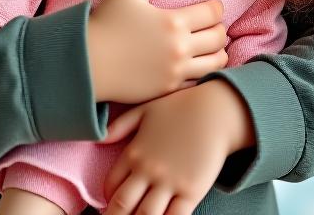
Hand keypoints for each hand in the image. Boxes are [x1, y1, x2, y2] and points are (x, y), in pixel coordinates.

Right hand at [87, 0, 227, 104]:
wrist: (86, 61)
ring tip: (208, 45)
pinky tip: (195, 64)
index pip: (213, 13)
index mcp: (173, 22)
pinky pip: (199, 82)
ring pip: (216, 63)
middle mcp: (180, 49)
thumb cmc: (106, 22)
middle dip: (220, 28)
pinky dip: (204, 72)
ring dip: (217, 52)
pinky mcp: (168, 90)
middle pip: (219, 38)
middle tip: (211, 24)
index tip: (212, 5)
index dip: (217, 7)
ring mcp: (175, 72)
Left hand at [101, 81, 255, 214]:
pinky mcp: (191, 191)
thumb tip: (99, 140)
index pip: (111, 186)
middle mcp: (148, 170)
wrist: (214, 111)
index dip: (107, 200)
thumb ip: (120, 125)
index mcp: (134, 152)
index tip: (111, 205)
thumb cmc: (179, 108)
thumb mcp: (144, 109)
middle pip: (123, 205)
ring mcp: (170, 182)